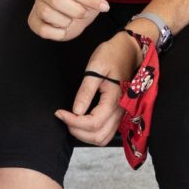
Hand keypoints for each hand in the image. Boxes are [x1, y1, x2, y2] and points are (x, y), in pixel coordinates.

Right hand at [29, 0, 109, 39]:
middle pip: (56, 0)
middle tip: (84, 14)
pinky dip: (57, 33)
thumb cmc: (83, 1)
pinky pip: (43, 30)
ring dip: (65, 21)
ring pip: (47, 13)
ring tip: (71, 20)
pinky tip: (63, 29)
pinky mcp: (33, 22)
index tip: (104, 7)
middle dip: (76, 11)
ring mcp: (37, 6)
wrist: (73, 14)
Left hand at [55, 29, 144, 146]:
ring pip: (103, 138)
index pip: (92, 123)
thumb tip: (76, 111)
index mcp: (114, 100)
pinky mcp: (119, 114)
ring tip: (71, 121)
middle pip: (98, 136)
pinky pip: (107, 133)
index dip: (73, 121)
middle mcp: (120, 111)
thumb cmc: (112, 55)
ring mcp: (121, 114)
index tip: (59, 112)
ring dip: (85, 135)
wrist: (129, 50)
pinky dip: (93, 134)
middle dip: (77, 130)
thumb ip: (86, 91)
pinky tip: (82, 122)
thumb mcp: (95, 68)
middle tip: (64, 117)